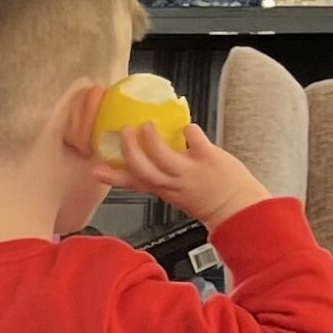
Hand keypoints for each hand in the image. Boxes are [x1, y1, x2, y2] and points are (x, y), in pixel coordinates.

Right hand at [97, 121, 268, 230]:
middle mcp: (173, 182)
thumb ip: (162, 176)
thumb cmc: (207, 199)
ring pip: (162, 153)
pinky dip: (188, 129)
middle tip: (126, 132)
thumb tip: (150, 151)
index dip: (113, 177)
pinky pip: (193, 137)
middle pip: (141, 167)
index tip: (96, 170)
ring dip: (150, 137)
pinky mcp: (207, 157)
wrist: (235, 207)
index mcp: (163, 189)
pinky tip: (188, 128)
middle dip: (129, 149)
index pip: (133, 184)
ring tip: (147, 125)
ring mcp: (189, 170)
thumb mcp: (176, 193)